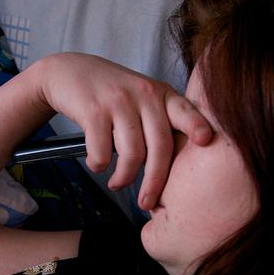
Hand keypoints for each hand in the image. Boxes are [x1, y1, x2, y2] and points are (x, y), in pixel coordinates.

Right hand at [28, 53, 212, 210]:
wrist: (67, 71)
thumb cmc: (110, 93)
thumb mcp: (141, 95)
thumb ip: (160, 118)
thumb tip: (175, 164)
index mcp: (160, 93)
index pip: (184, 110)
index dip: (196, 125)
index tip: (205, 140)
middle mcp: (143, 94)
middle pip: (159, 146)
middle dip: (155, 181)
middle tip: (147, 203)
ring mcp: (118, 100)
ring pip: (132, 154)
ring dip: (123, 178)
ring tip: (117, 184)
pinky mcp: (93, 110)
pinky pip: (102, 152)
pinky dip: (99, 166)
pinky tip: (96, 164)